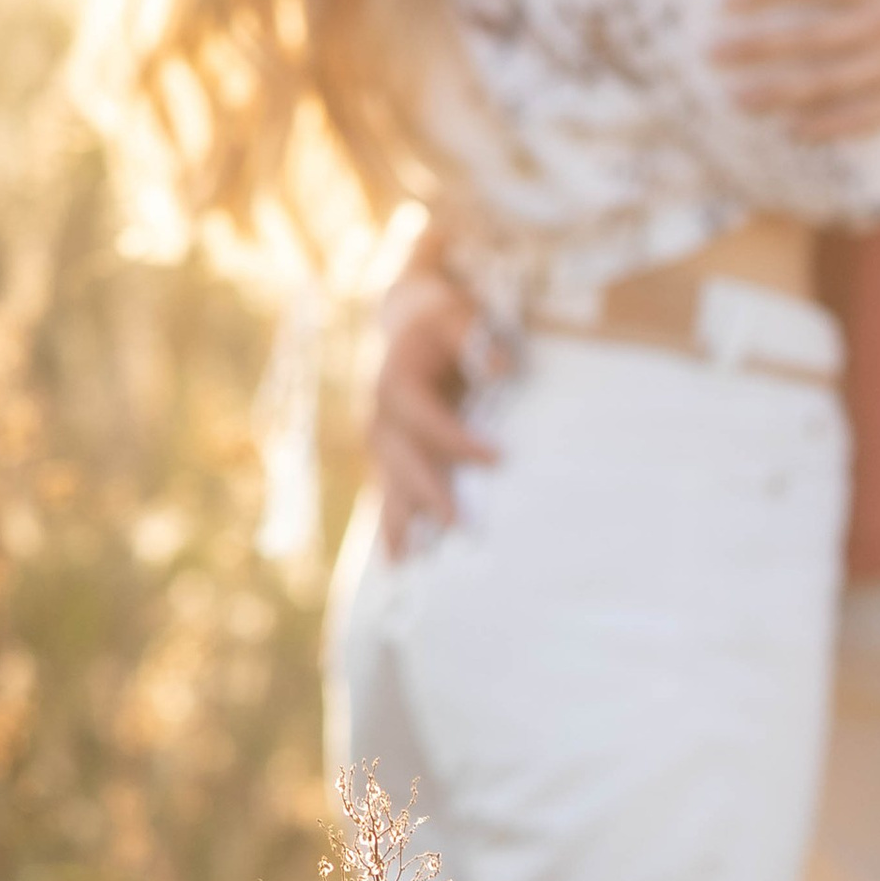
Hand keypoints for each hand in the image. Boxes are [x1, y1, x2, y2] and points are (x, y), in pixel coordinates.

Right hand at [369, 254, 499, 549]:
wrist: (411, 324)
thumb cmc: (444, 323)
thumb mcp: (461, 318)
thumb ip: (477, 339)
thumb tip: (500, 370)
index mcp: (396, 380)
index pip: (425, 417)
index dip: (459, 440)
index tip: (500, 458)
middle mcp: (379, 413)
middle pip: (403, 458)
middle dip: (429, 492)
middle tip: (460, 526)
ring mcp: (379, 437)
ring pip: (388, 482)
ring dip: (399, 521)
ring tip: (405, 563)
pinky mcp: (387, 453)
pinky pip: (389, 490)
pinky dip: (393, 522)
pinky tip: (398, 556)